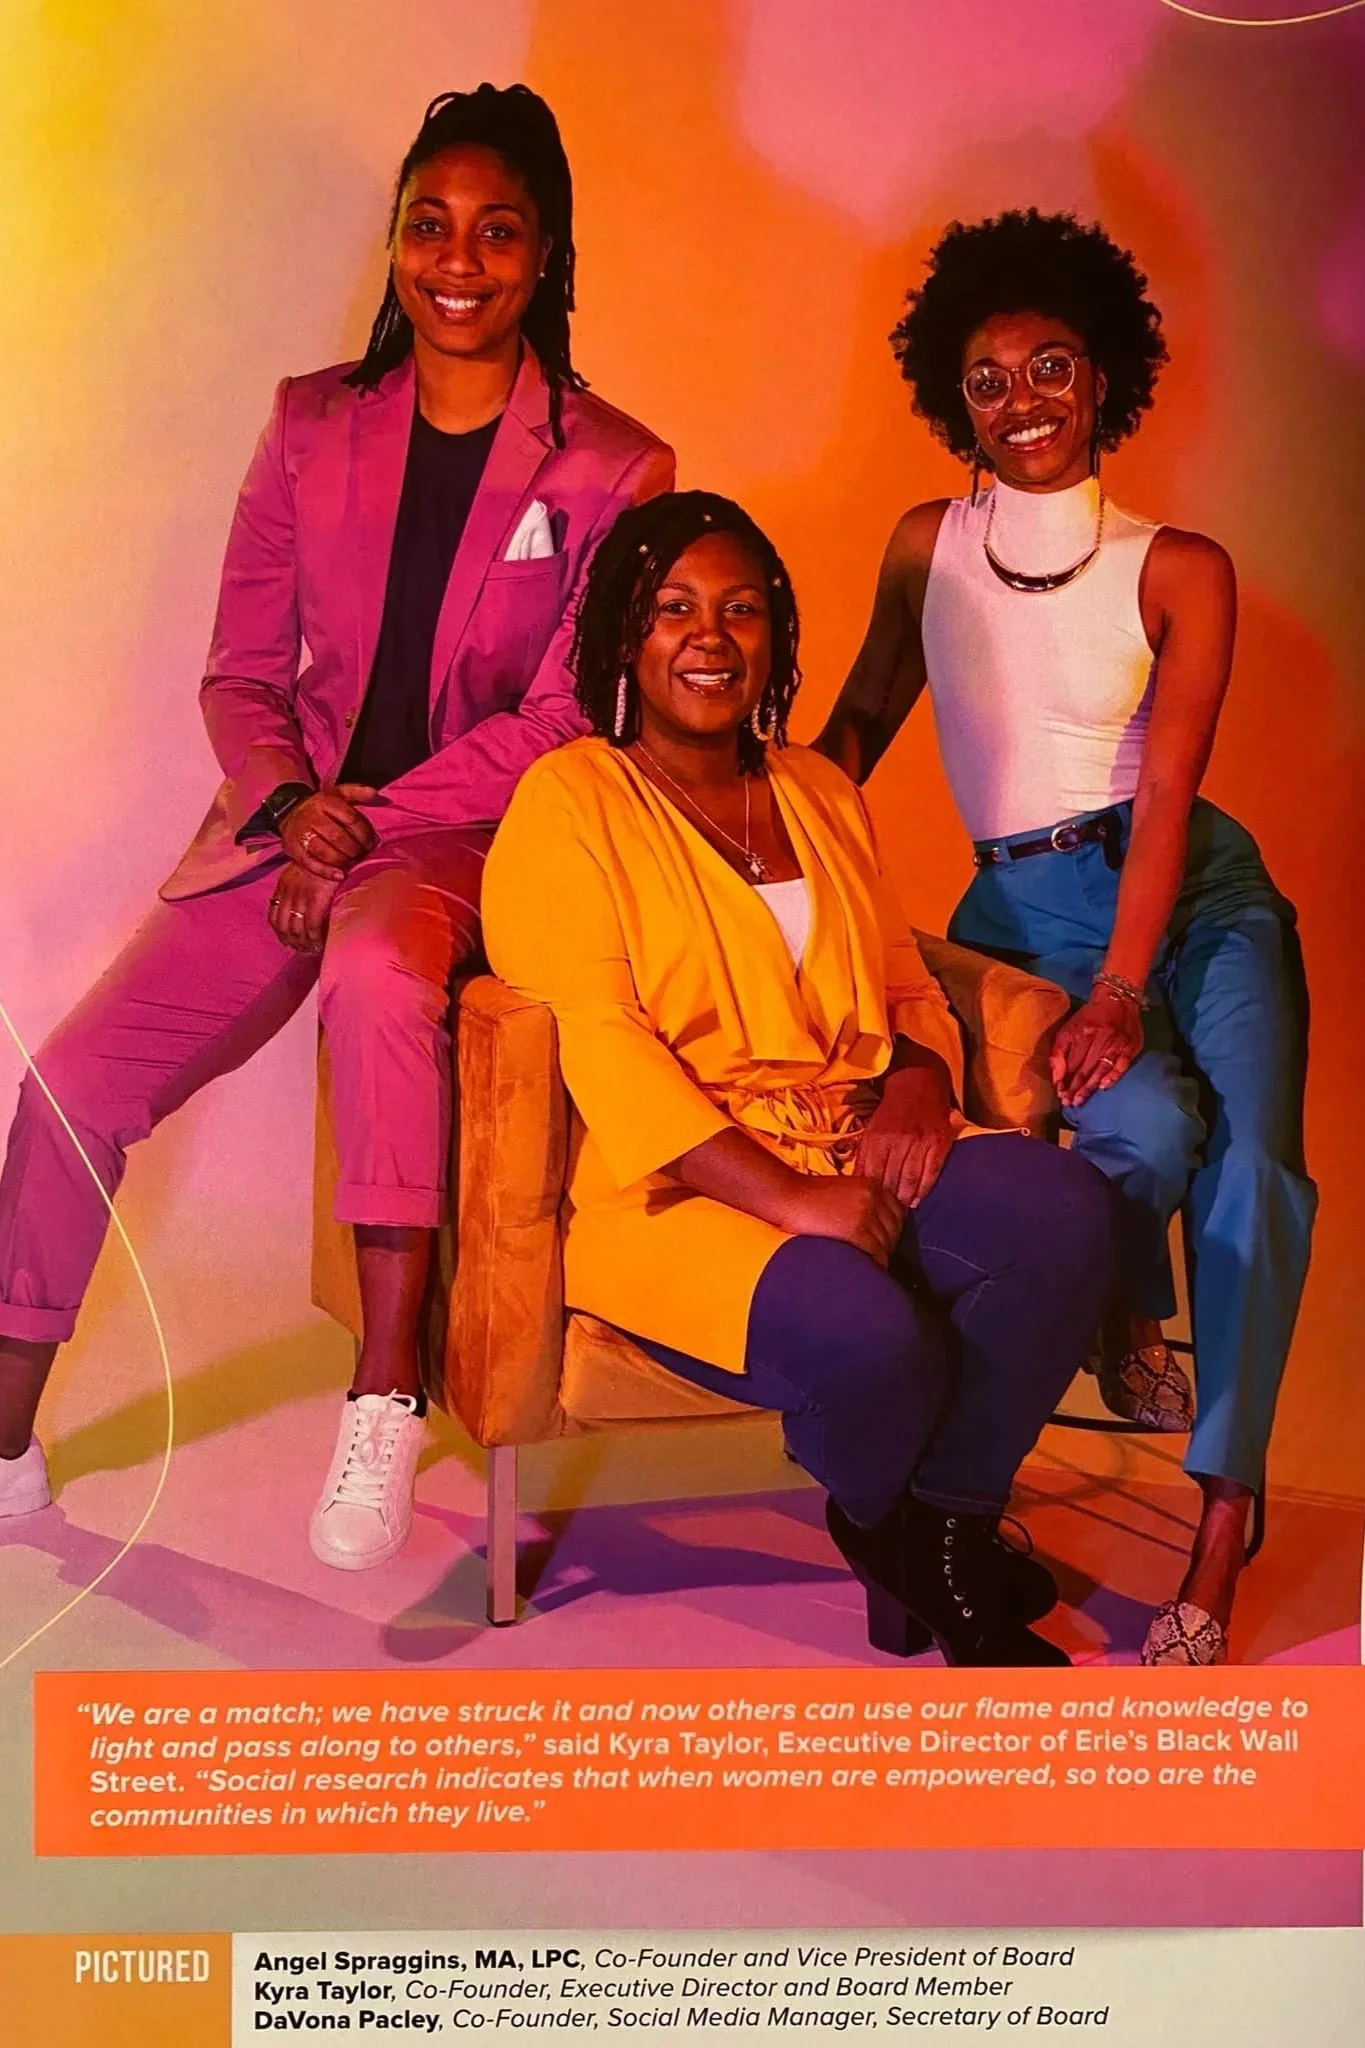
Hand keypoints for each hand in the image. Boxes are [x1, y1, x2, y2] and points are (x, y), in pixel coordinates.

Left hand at [269, 862, 338, 954]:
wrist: (332, 849)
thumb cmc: (322, 861)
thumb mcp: (300, 872)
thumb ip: (295, 888)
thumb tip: (298, 906)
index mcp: (283, 887)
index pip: (274, 917)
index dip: (280, 933)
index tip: (288, 942)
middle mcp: (288, 893)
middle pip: (283, 927)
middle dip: (292, 942)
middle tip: (302, 950)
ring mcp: (301, 897)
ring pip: (296, 929)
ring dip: (304, 943)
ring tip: (312, 949)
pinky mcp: (316, 899)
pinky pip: (312, 926)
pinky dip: (315, 937)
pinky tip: (320, 943)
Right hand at [278, 784, 377, 880]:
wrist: (291, 813)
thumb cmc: (323, 807)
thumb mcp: (339, 794)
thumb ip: (358, 792)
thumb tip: (374, 793)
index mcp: (325, 802)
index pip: (351, 819)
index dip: (364, 834)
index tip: (370, 843)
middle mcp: (311, 816)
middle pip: (338, 837)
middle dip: (354, 849)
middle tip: (361, 855)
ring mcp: (300, 833)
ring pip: (324, 852)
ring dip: (342, 861)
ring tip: (351, 862)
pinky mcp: (293, 848)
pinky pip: (310, 863)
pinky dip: (327, 871)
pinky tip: (340, 875)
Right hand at [781, 1175, 904, 1267]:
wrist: (787, 1197)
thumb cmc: (809, 1197)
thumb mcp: (844, 1190)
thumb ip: (864, 1201)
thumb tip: (877, 1227)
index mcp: (872, 1185)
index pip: (898, 1212)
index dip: (892, 1230)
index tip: (884, 1241)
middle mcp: (873, 1196)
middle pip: (895, 1228)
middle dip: (888, 1245)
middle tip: (878, 1258)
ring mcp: (865, 1213)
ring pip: (886, 1242)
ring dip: (881, 1256)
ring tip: (872, 1266)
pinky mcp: (855, 1230)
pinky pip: (876, 1252)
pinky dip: (876, 1263)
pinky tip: (869, 1269)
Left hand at [856, 1065, 956, 1207]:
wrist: (918, 1084)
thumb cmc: (890, 1112)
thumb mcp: (871, 1129)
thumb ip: (865, 1156)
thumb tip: (856, 1184)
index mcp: (878, 1138)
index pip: (872, 1175)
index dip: (871, 1195)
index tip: (869, 1208)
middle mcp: (900, 1141)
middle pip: (891, 1180)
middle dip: (887, 1201)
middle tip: (885, 1216)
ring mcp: (921, 1142)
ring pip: (911, 1180)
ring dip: (905, 1199)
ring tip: (900, 1211)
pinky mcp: (939, 1143)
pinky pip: (931, 1173)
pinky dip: (924, 1189)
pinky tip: (917, 1200)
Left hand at [1050, 990, 1143, 1107]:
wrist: (1117, 999)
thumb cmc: (1089, 1017)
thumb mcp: (1068, 1029)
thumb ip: (1058, 1052)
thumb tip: (1056, 1077)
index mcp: (1082, 1033)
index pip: (1072, 1063)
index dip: (1065, 1081)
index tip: (1060, 1095)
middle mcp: (1100, 1038)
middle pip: (1085, 1069)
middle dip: (1076, 1088)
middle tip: (1070, 1103)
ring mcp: (1117, 1043)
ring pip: (1101, 1069)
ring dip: (1090, 1087)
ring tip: (1081, 1100)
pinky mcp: (1131, 1045)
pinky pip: (1122, 1065)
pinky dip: (1113, 1077)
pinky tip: (1103, 1087)